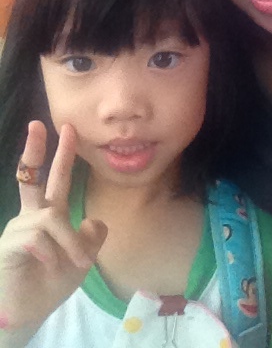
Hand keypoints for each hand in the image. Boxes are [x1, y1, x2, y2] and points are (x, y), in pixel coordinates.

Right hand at [0, 121, 106, 338]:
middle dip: (35, 149)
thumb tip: (95, 220)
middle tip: (38, 123)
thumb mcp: (81, 258)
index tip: (68, 128)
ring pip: (53, 218)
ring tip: (80, 263)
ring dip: (70, 242)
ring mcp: (18, 228)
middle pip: (31, 176)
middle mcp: (30, 216)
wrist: (28, 312)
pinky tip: (50, 265)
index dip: (61, 154)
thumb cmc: (50, 284)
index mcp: (47, 215)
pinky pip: (40, 238)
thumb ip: (90, 237)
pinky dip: (54, 252)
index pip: (54, 179)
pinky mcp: (10, 244)